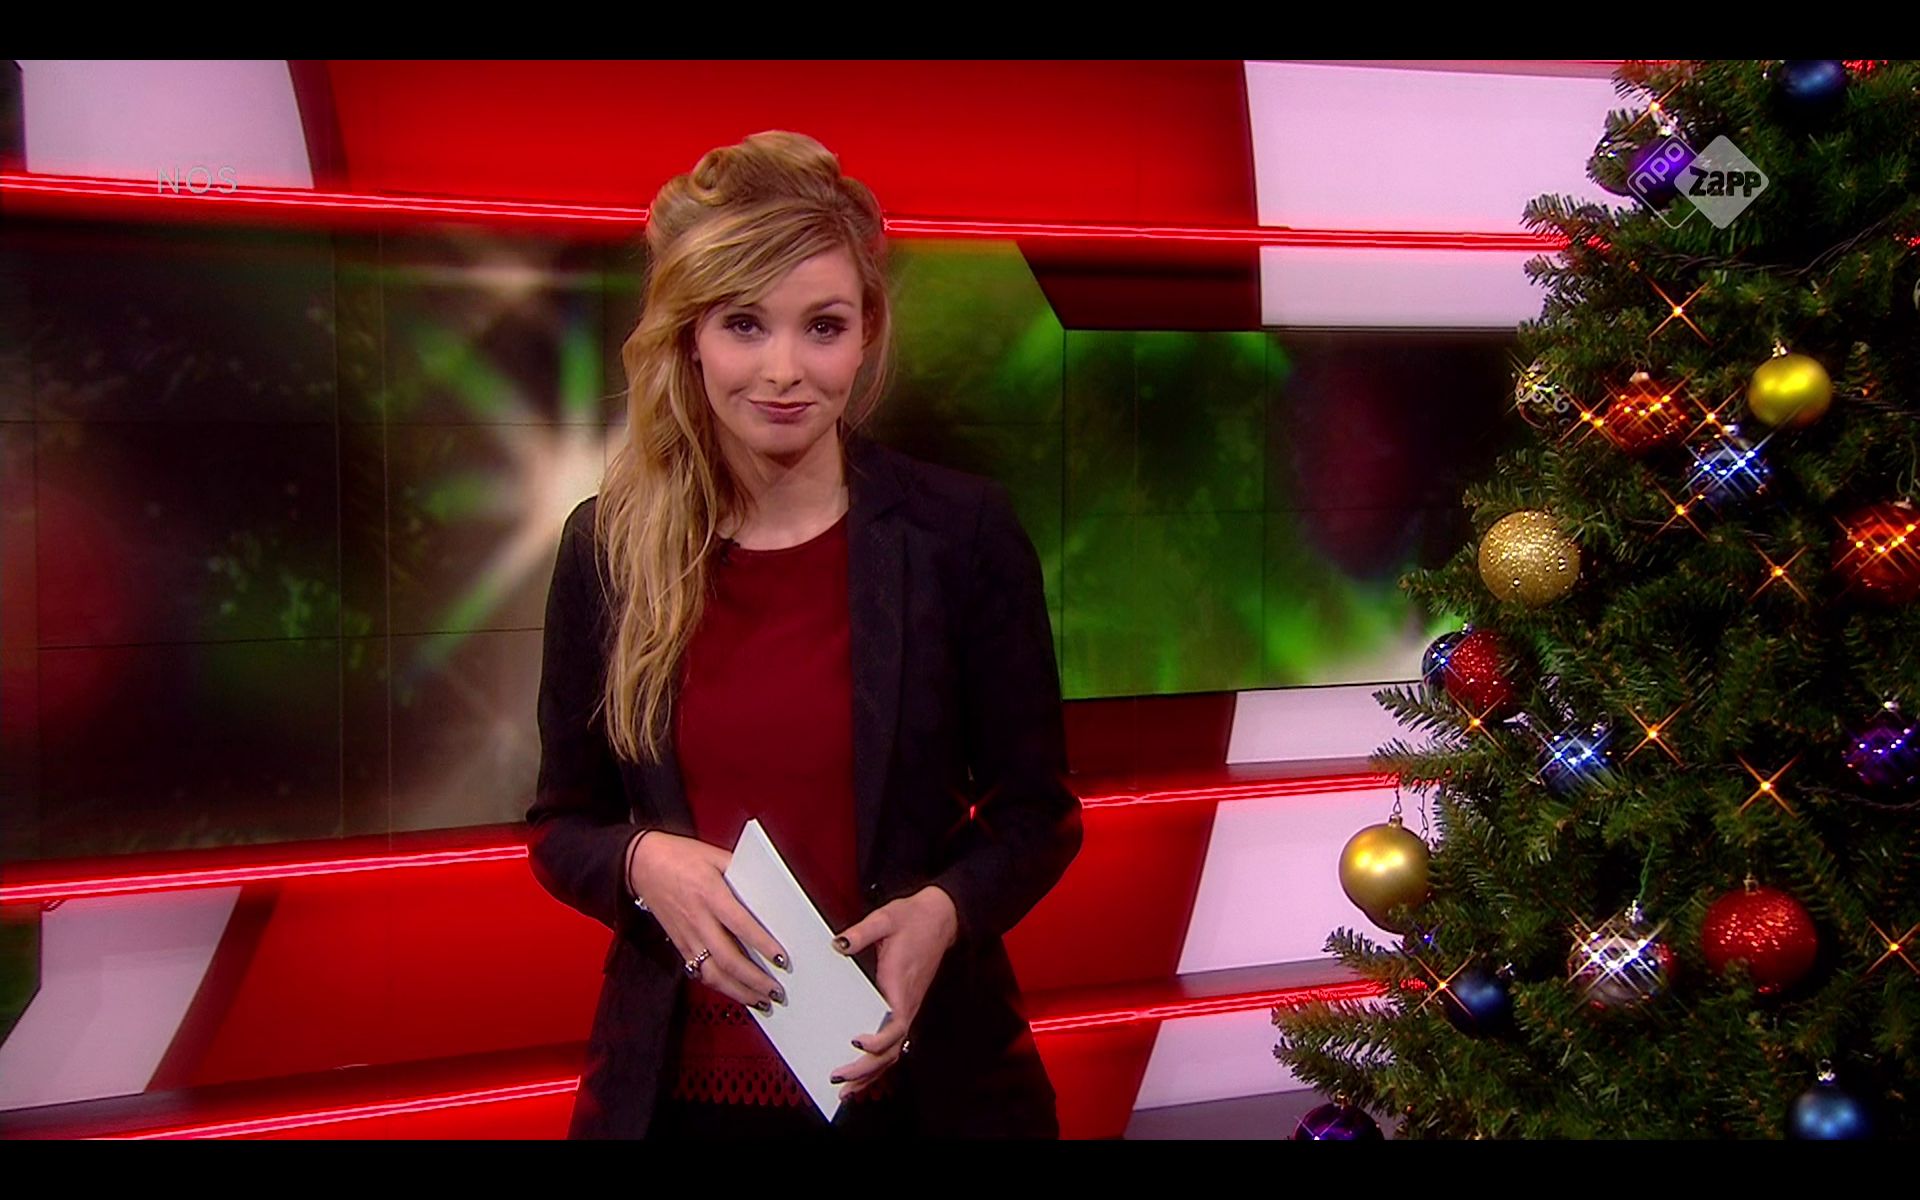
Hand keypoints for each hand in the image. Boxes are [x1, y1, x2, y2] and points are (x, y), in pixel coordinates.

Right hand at [629, 831, 789, 1011]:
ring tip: (761, 1001)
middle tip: (777, 991)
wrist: (640, 863)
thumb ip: (742, 873)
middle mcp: (697, 919)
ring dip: (738, 991)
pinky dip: (721, 986)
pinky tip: (737, 992)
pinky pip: (700, 971)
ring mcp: (686, 935)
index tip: (782, 959)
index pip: (740, 924)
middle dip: (754, 979)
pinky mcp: (679, 944)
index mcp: (709, 893)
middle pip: (727, 958)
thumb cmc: (679, 856)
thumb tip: (769, 890)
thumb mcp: (715, 856)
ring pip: (712, 973)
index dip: (762, 944)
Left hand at [828, 885, 958, 1100]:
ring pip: (893, 1052)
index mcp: (901, 984)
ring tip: (846, 1091)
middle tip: (838, 1079)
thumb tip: (839, 945)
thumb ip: (862, 932)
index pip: (896, 1025)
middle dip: (866, 1069)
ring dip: (871, 1074)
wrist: (942, 917)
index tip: (856, 1041)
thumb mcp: (886, 918)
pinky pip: (893, 1042)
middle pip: (892, 1050)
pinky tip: (863, 1072)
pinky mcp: (904, 1006)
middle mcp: (907, 1002)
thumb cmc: (914, 918)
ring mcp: (907, 1007)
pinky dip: (878, 1062)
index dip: (878, 1041)